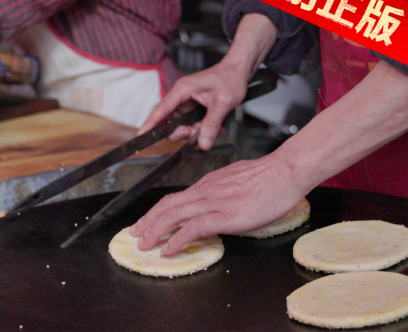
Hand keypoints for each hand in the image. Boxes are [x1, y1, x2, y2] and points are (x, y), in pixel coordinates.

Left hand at [129, 150, 306, 255]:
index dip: (157, 211)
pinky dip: (177, 239)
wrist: (285, 172)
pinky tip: (168, 249)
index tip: (147, 221)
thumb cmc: (269, 177)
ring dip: (155, 231)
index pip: (175, 198)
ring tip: (144, 244)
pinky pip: (193, 228)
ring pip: (173, 216)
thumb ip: (222, 192)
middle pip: (167, 206)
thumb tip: (218, 201)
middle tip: (135, 233)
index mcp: (207, 185)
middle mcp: (205, 192)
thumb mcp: (237, 181)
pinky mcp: (224, 215)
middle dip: (148, 221)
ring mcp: (213, 203)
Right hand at [138, 59, 250, 150]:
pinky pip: (192, 125)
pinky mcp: (194, 109)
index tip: (141, 135)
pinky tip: (216, 127)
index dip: (150, 123)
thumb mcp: (223, 103)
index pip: (162, 109)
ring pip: (182, 126)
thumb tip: (202, 143)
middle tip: (196, 134)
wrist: (239, 70)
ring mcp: (187, 104)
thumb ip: (211, 124)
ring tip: (215, 129)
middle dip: (182, 132)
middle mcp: (181, 97)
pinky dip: (203, 129)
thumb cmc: (230, 78)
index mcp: (183, 90)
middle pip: (170, 122)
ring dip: (197, 132)